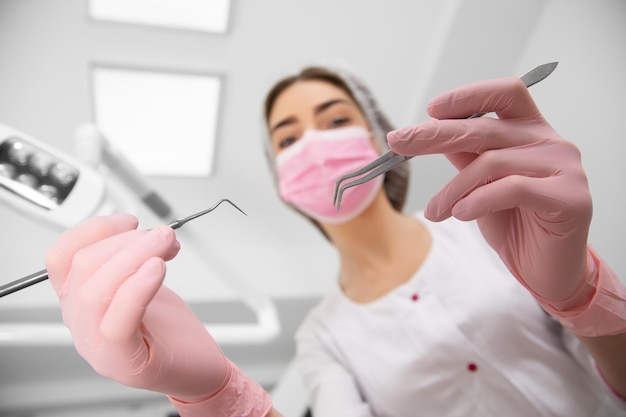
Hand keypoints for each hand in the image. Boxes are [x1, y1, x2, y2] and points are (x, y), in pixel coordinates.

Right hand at [45, 214, 230, 401]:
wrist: (198, 368)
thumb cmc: (172, 331)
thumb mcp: (144, 284)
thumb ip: (131, 259)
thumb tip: (135, 229)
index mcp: (80, 301)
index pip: (62, 258)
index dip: (94, 230)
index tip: (129, 221)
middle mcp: (82, 323)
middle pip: (84, 267)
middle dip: (128, 239)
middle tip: (163, 235)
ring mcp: (98, 347)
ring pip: (97, 291)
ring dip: (136, 255)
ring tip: (167, 246)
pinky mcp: (123, 363)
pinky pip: (117, 322)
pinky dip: (137, 288)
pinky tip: (158, 270)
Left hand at [388, 77, 592, 305]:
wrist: (546, 271)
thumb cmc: (515, 224)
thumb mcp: (479, 184)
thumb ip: (465, 156)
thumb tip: (428, 130)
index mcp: (532, 131)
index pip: (505, 93)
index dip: (468, 95)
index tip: (431, 109)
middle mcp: (552, 142)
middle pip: (487, 127)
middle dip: (436, 134)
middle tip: (398, 141)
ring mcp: (565, 168)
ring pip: (492, 162)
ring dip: (452, 188)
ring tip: (435, 211)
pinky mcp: (571, 198)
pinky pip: (513, 188)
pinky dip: (478, 200)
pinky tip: (460, 214)